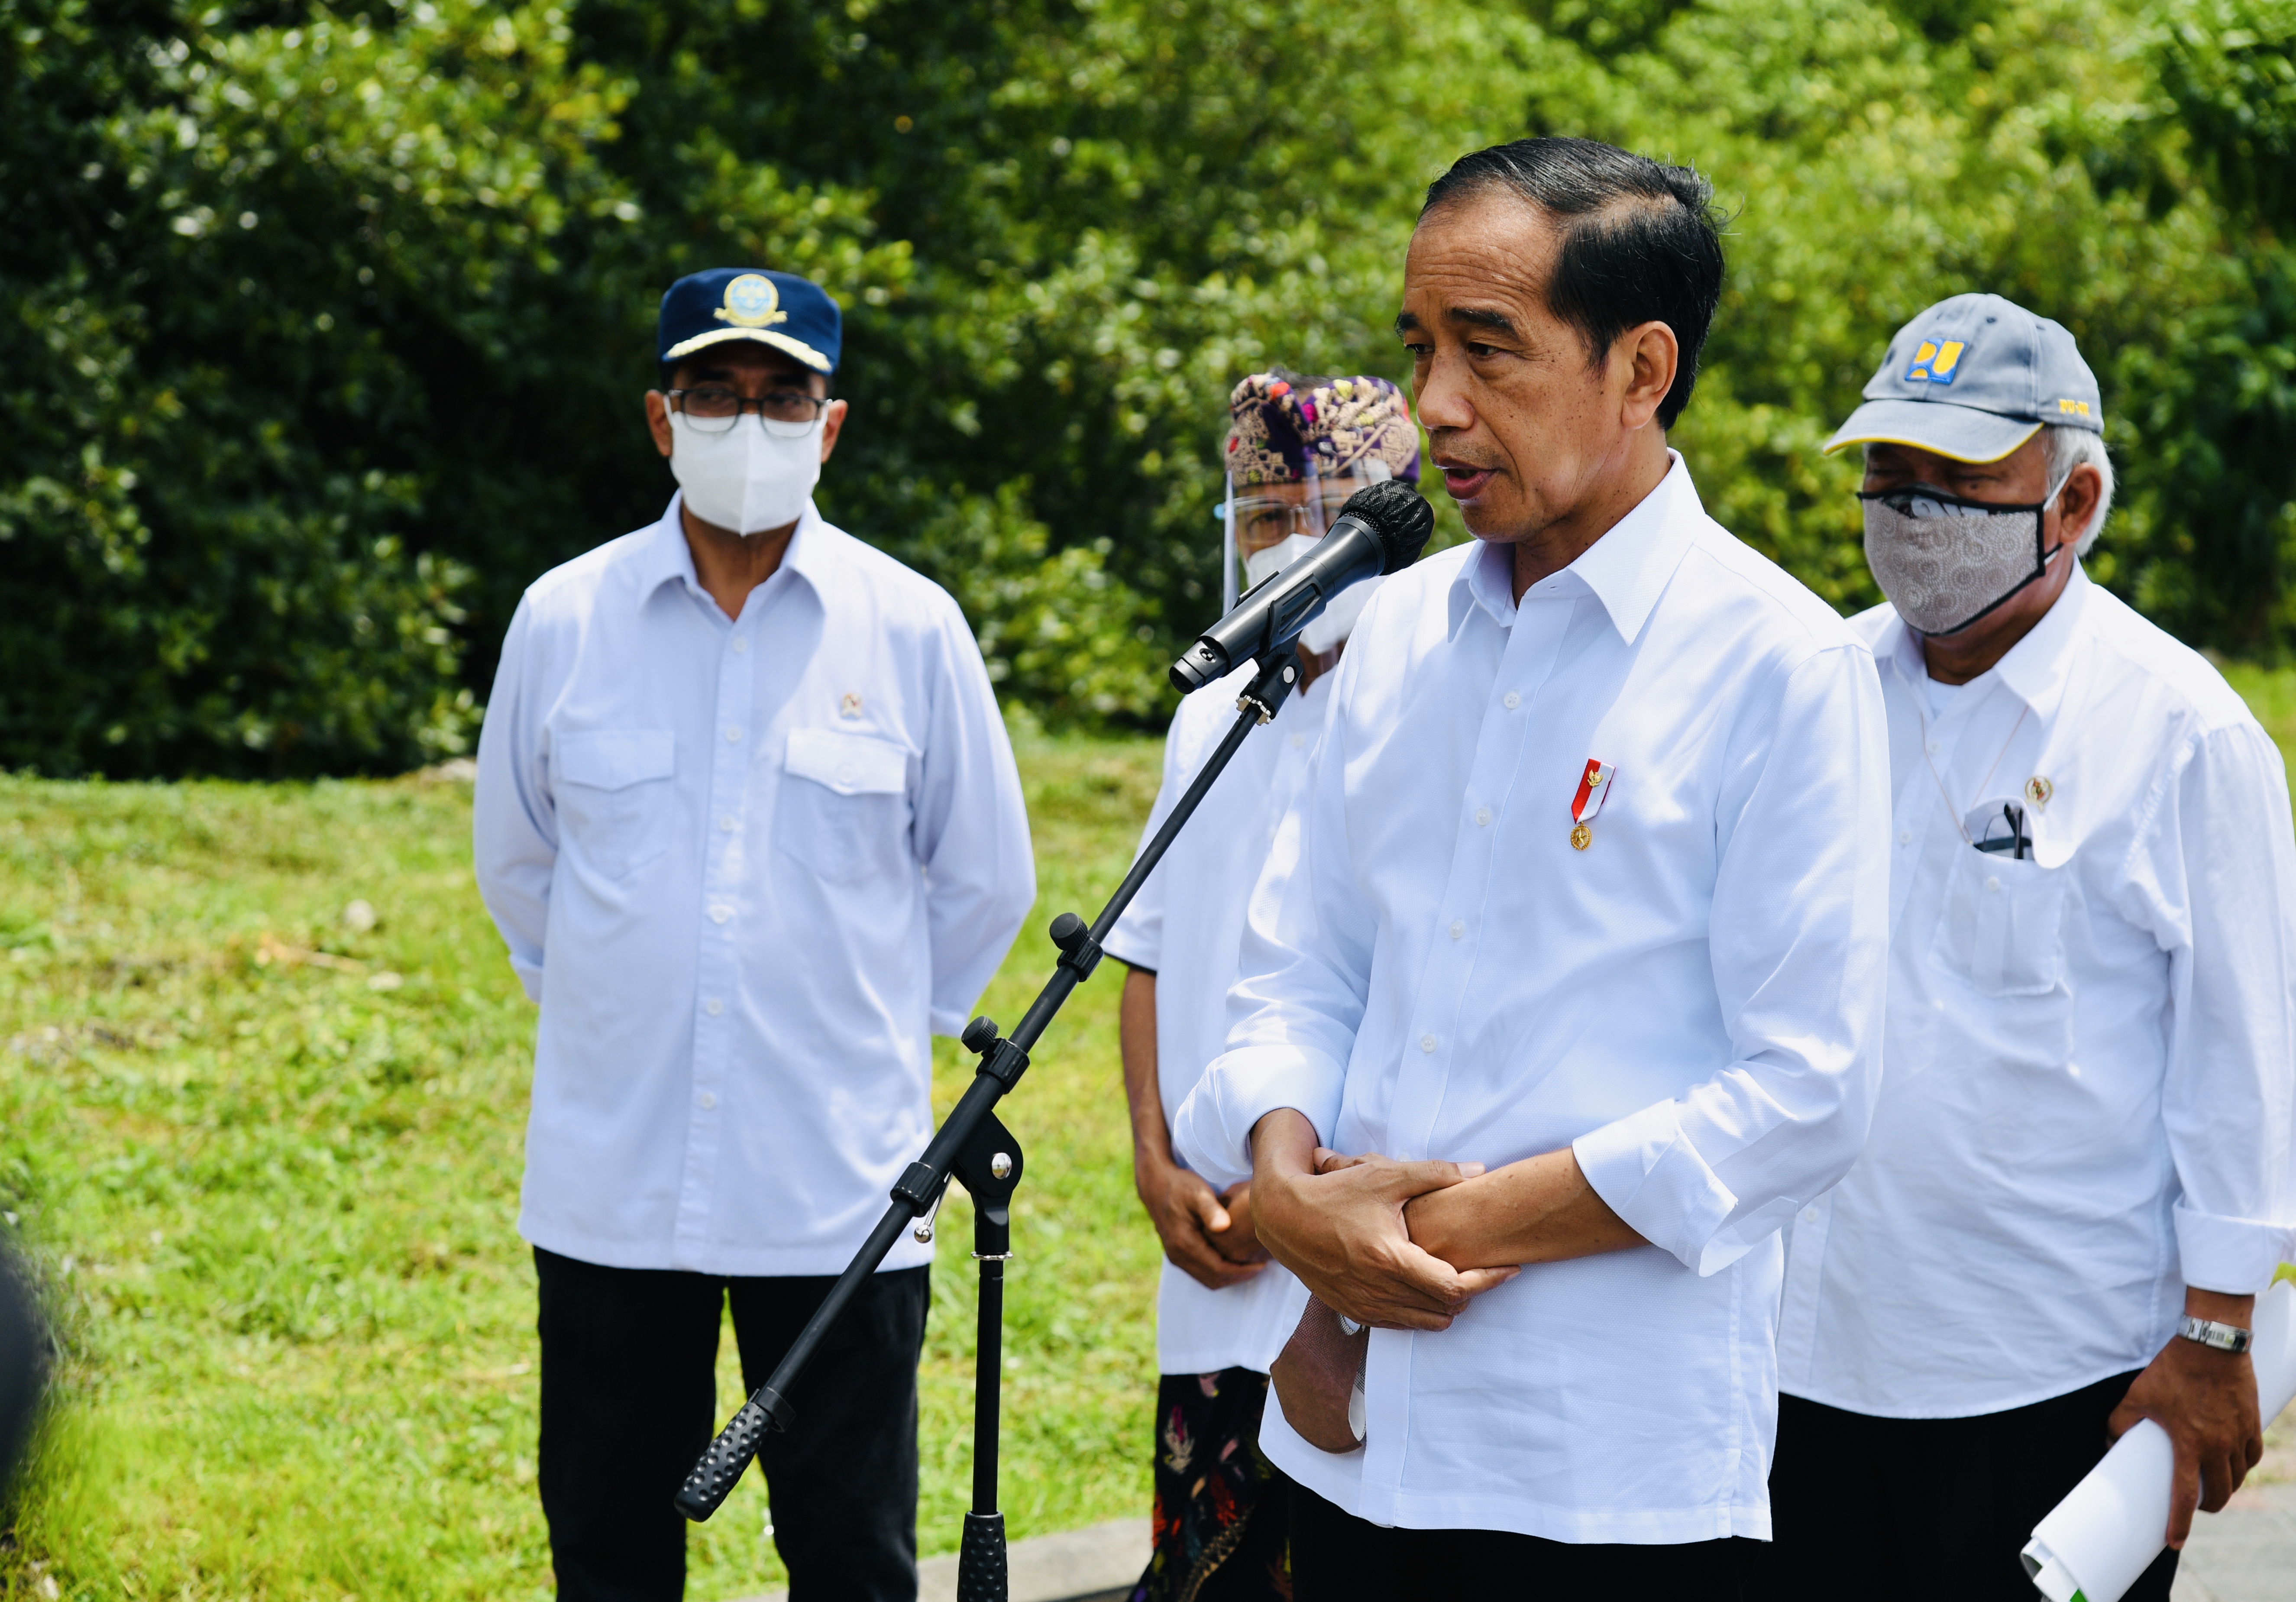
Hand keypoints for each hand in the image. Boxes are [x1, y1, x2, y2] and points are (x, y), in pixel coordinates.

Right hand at [1135, 1153, 1266, 1290]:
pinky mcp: (1177, 1255)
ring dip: (1229, 1277)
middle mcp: (1178, 1255)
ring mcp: (1176, 1257)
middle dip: (1238, 1277)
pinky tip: (1233, 1260)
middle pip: (1213, 1279)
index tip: (1261, 1264)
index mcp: (1184, 1243)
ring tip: (1250, 1266)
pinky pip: (1201, 1273)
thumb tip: (1224, 1226)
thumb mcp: (1197, 1193)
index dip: (1241, 1271)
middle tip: (1260, 1267)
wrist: (1156, 1184)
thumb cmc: (1181, 1186)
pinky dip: (1219, 1272)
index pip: (1218, 1269)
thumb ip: (1210, 1209)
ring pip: (1207, 1279)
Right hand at [1251, 1110, 1516, 1331]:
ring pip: (1426, 1324)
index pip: (1454, 1287)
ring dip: (1447, 1306)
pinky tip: (1422, 1285)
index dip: (1488, 1281)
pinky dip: (1420, 1312)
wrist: (1283, 1218)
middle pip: (1446, 1310)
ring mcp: (1363, 1306)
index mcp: (1388, 1258)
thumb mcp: (1384, 1175)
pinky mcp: (1352, 1312)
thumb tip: (1478, 1171)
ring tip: (1455, 1276)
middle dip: (1471, 1292)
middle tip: (1483, 1267)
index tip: (1508, 1268)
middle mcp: (1376, 1290)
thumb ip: (1434, 1173)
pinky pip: (1401, 1325)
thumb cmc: (1335, 1192)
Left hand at [2108, 1291, 2262, 1548]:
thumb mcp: (2137, 1395)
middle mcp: (2217, 1445)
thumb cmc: (2171, 1369)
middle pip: (2219, 1492)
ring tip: (2213, 1485)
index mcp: (2188, 1443)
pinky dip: (2243, 1465)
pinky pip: (2252, 1455)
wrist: (2210, 1344)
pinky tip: (2234, 1463)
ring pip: (2237, 1476)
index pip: (2184, 1495)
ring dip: (2226, 1486)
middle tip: (2197, 1507)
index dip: (2179, 1523)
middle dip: (2208, 1506)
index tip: (2175, 1542)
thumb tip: (2111, 1443)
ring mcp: (2238, 1435)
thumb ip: (2121, 1421)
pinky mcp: (2252, 1422)